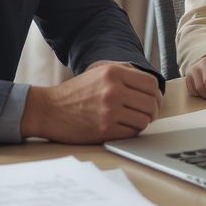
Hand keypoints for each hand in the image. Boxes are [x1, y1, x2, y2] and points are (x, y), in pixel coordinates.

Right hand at [20, 62, 162, 142]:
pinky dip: (130, 132)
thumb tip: (152, 84)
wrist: (49, 110)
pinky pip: (132, 133)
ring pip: (144, 120)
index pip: (151, 84)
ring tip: (131, 120)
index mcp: (113, 72)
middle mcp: (113, 90)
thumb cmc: (76, 92)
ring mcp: (109, 111)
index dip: (156, 95)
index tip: (153, 101)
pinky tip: (121, 127)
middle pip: (151, 104)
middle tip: (146, 114)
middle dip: (152, 111)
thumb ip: (125, 72)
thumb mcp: (99, 71)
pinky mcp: (105, 130)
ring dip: (141, 122)